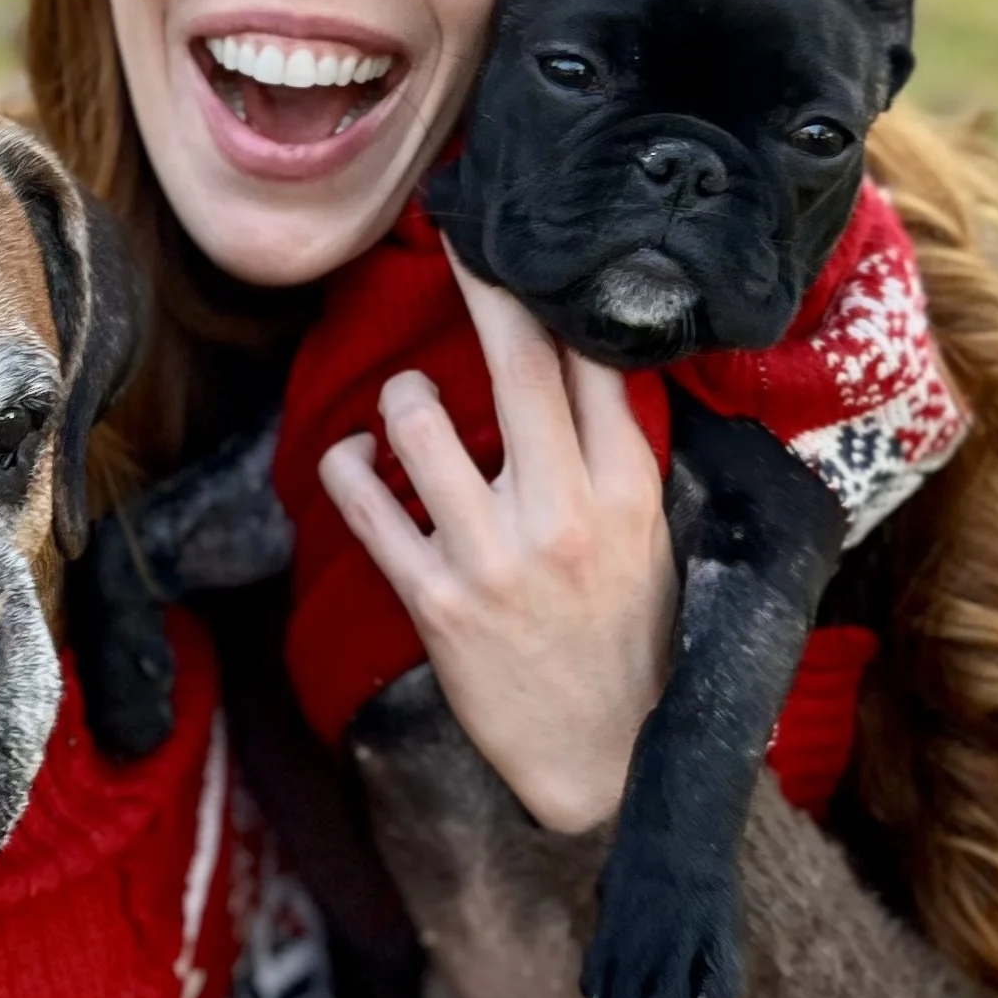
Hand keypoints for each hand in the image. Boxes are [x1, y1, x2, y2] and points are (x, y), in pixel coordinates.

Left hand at [313, 247, 675, 833]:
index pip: (594, 363)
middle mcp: (564, 513)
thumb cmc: (628, 638)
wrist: (605, 759)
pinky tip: (353, 460)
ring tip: (410, 404)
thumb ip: (618, 455)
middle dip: (484, 288)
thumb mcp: (649, 539)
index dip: (553, 293)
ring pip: (421, 424)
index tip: (524, 242)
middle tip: (458, 238)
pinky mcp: (437, 602)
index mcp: (628, 490)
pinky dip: (347, 469)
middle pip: (518, 366)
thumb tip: (586, 358)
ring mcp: (495, 557)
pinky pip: (367, 508)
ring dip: (404, 397)